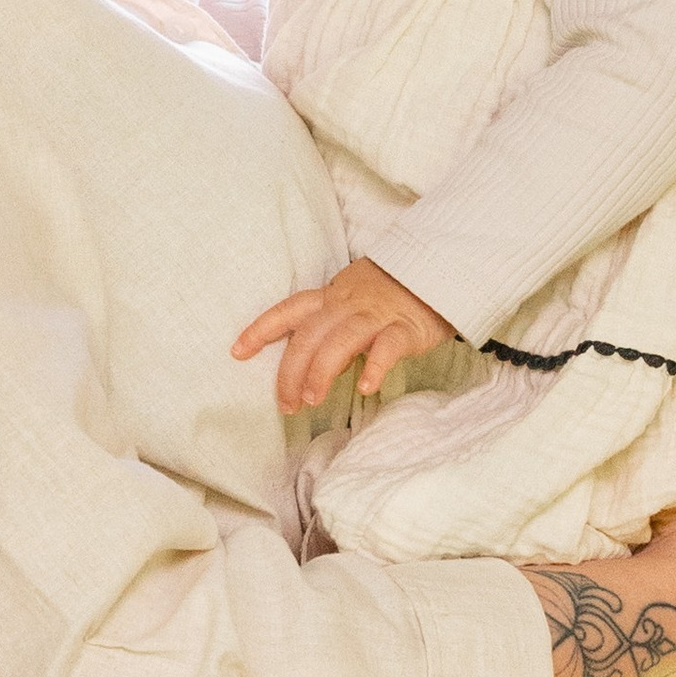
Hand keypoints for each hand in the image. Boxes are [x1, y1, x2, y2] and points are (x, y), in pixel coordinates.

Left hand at [232, 258, 452, 414]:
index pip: (288, 310)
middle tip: (285, 404)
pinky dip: (375, 368)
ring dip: (321, 372)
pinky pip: (387, 347)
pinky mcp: (406, 329)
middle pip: (309, 335)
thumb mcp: (353, 303)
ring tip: (311, 400)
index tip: (237, 352)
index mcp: (332, 297)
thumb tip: (310, 367)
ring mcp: (376, 315)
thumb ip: (331, 331)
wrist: (439, 272)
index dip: (261, 329)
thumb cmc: (391, 294)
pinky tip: (366, 388)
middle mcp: (348, 304)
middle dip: (290, 371)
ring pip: (340, 341)